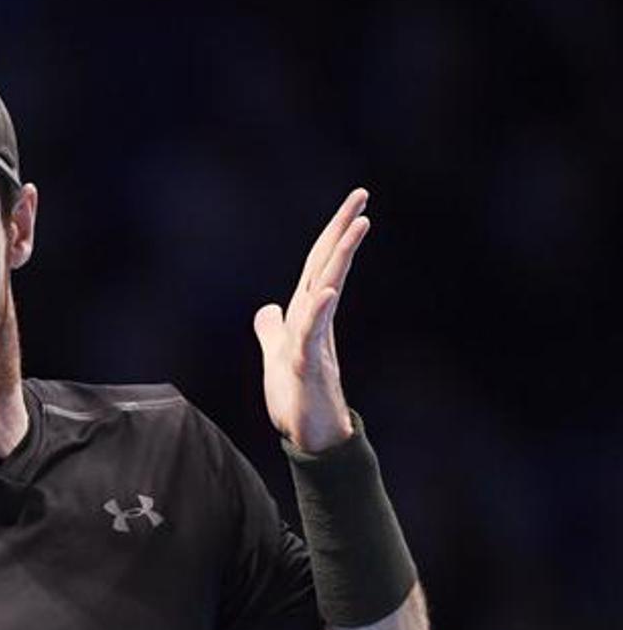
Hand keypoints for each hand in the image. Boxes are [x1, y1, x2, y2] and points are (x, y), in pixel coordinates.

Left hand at [253, 188, 370, 452]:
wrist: (309, 435)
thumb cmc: (296, 396)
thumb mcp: (277, 353)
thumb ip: (272, 328)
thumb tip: (268, 308)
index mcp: (306, 312)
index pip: (319, 262)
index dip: (333, 231)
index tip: (355, 201)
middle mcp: (313, 319)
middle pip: (326, 265)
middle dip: (342, 229)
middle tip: (361, 195)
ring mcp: (313, 340)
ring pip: (325, 290)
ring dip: (339, 258)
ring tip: (357, 226)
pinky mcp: (308, 366)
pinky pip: (311, 335)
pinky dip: (317, 312)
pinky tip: (324, 292)